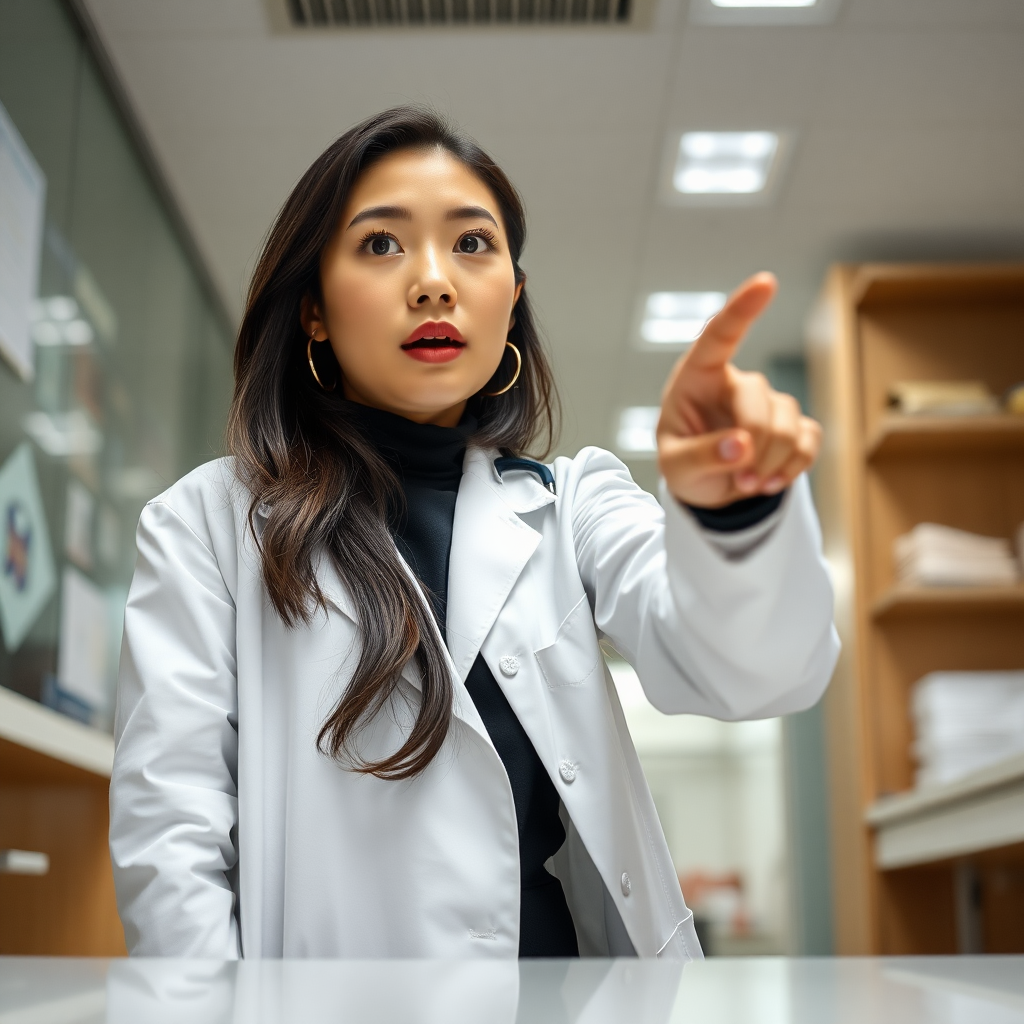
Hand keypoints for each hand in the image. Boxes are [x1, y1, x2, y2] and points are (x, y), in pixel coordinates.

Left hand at [657, 272, 821, 507]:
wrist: (708, 489)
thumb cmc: (684, 466)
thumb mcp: (677, 467)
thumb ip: (702, 455)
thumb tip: (741, 446)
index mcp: (696, 378)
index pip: (718, 337)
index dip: (742, 310)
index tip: (765, 282)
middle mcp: (735, 382)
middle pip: (759, 398)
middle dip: (754, 444)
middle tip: (740, 480)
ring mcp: (768, 402)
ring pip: (788, 422)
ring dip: (771, 462)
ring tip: (747, 484)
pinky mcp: (795, 425)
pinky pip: (809, 440)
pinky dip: (793, 468)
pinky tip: (770, 482)